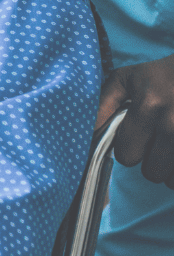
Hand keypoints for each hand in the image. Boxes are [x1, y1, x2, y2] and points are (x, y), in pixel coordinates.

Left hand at [99, 53, 173, 185]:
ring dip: (169, 167)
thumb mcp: (126, 79)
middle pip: (152, 173)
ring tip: (170, 144)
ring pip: (171, 180)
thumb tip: (89, 134)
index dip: (128, 147)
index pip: (127, 155)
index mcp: (149, 106)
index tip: (135, 136)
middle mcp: (172, 124)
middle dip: (150, 160)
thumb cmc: (160, 75)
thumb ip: (103, 104)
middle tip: (156, 141)